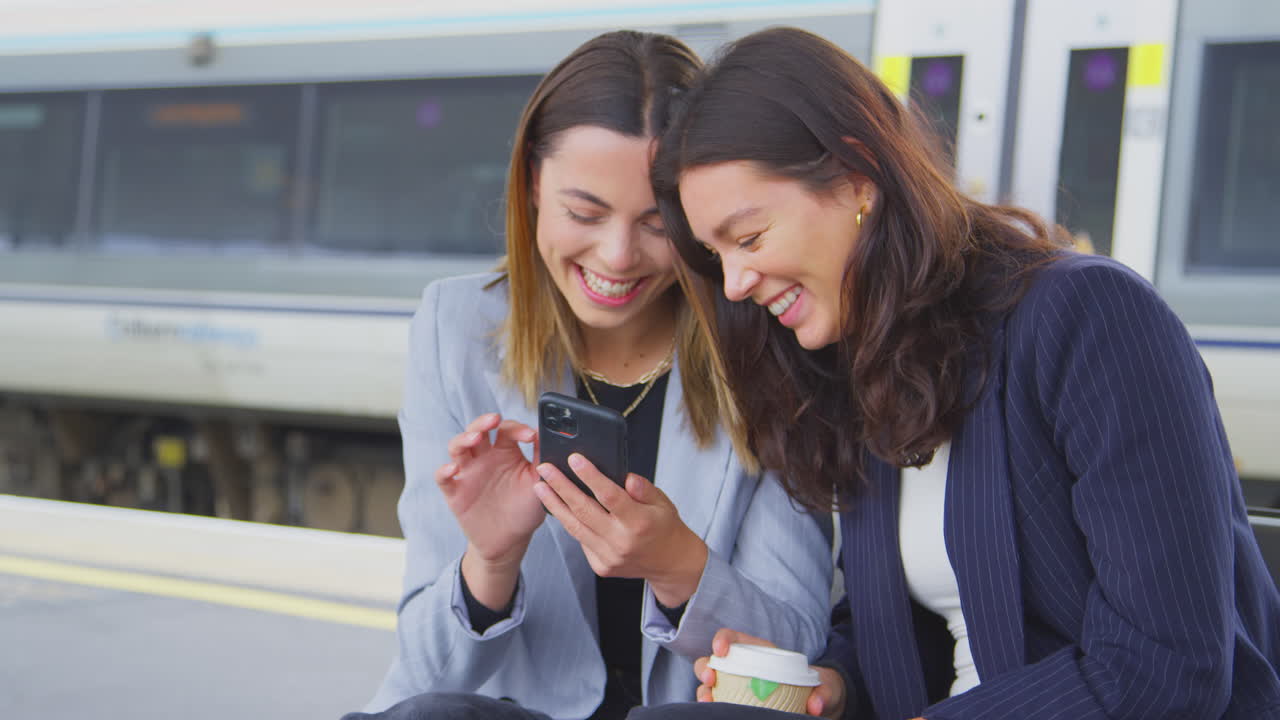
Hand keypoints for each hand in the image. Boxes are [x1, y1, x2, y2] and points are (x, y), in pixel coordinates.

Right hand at [437, 413, 541, 607]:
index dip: (516, 428)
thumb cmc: (525, 508)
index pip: (506, 430)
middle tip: (494, 420)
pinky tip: (452, 469)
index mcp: (505, 452)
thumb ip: (543, 458)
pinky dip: (444, 471)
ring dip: (464, 439)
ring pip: (458, 447)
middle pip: (477, 429)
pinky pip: (443, 478)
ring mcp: (468, 473)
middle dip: (483, 422)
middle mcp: (484, 458)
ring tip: (475, 438)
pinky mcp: (455, 492)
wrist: (510, 541)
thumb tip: (552, 434)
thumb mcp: (539, 482)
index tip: (530, 436)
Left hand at [533, 453, 707, 606]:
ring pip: (575, 527)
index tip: (574, 459)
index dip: (590, 476)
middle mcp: (622, 542)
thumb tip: (626, 477)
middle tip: (544, 469)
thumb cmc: (665, 527)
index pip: (609, 496)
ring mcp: (610, 557)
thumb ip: (643, 489)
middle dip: (560, 487)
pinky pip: (581, 541)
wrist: (670, 563)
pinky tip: (559, 508)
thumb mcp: (663, 502)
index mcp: (640, 522)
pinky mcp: (601, 566)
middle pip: (584, 510)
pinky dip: (569, 523)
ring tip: (541, 487)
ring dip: (555, 505)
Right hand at [694, 628, 845, 717]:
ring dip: (704, 691)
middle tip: (710, 680)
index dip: (723, 639)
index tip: (721, 650)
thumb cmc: (819, 688)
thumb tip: (815, 704)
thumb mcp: (827, 686)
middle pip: (714, 661)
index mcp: (760, 652)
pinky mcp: (737, 704)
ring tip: (708, 701)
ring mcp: (737, 687)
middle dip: (705, 667)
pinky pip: (719, 704)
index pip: (734, 638)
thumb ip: (824, 691)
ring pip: (711, 685)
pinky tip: (714, 711)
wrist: (819, 706)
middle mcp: (743, 668)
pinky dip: (713, 706)